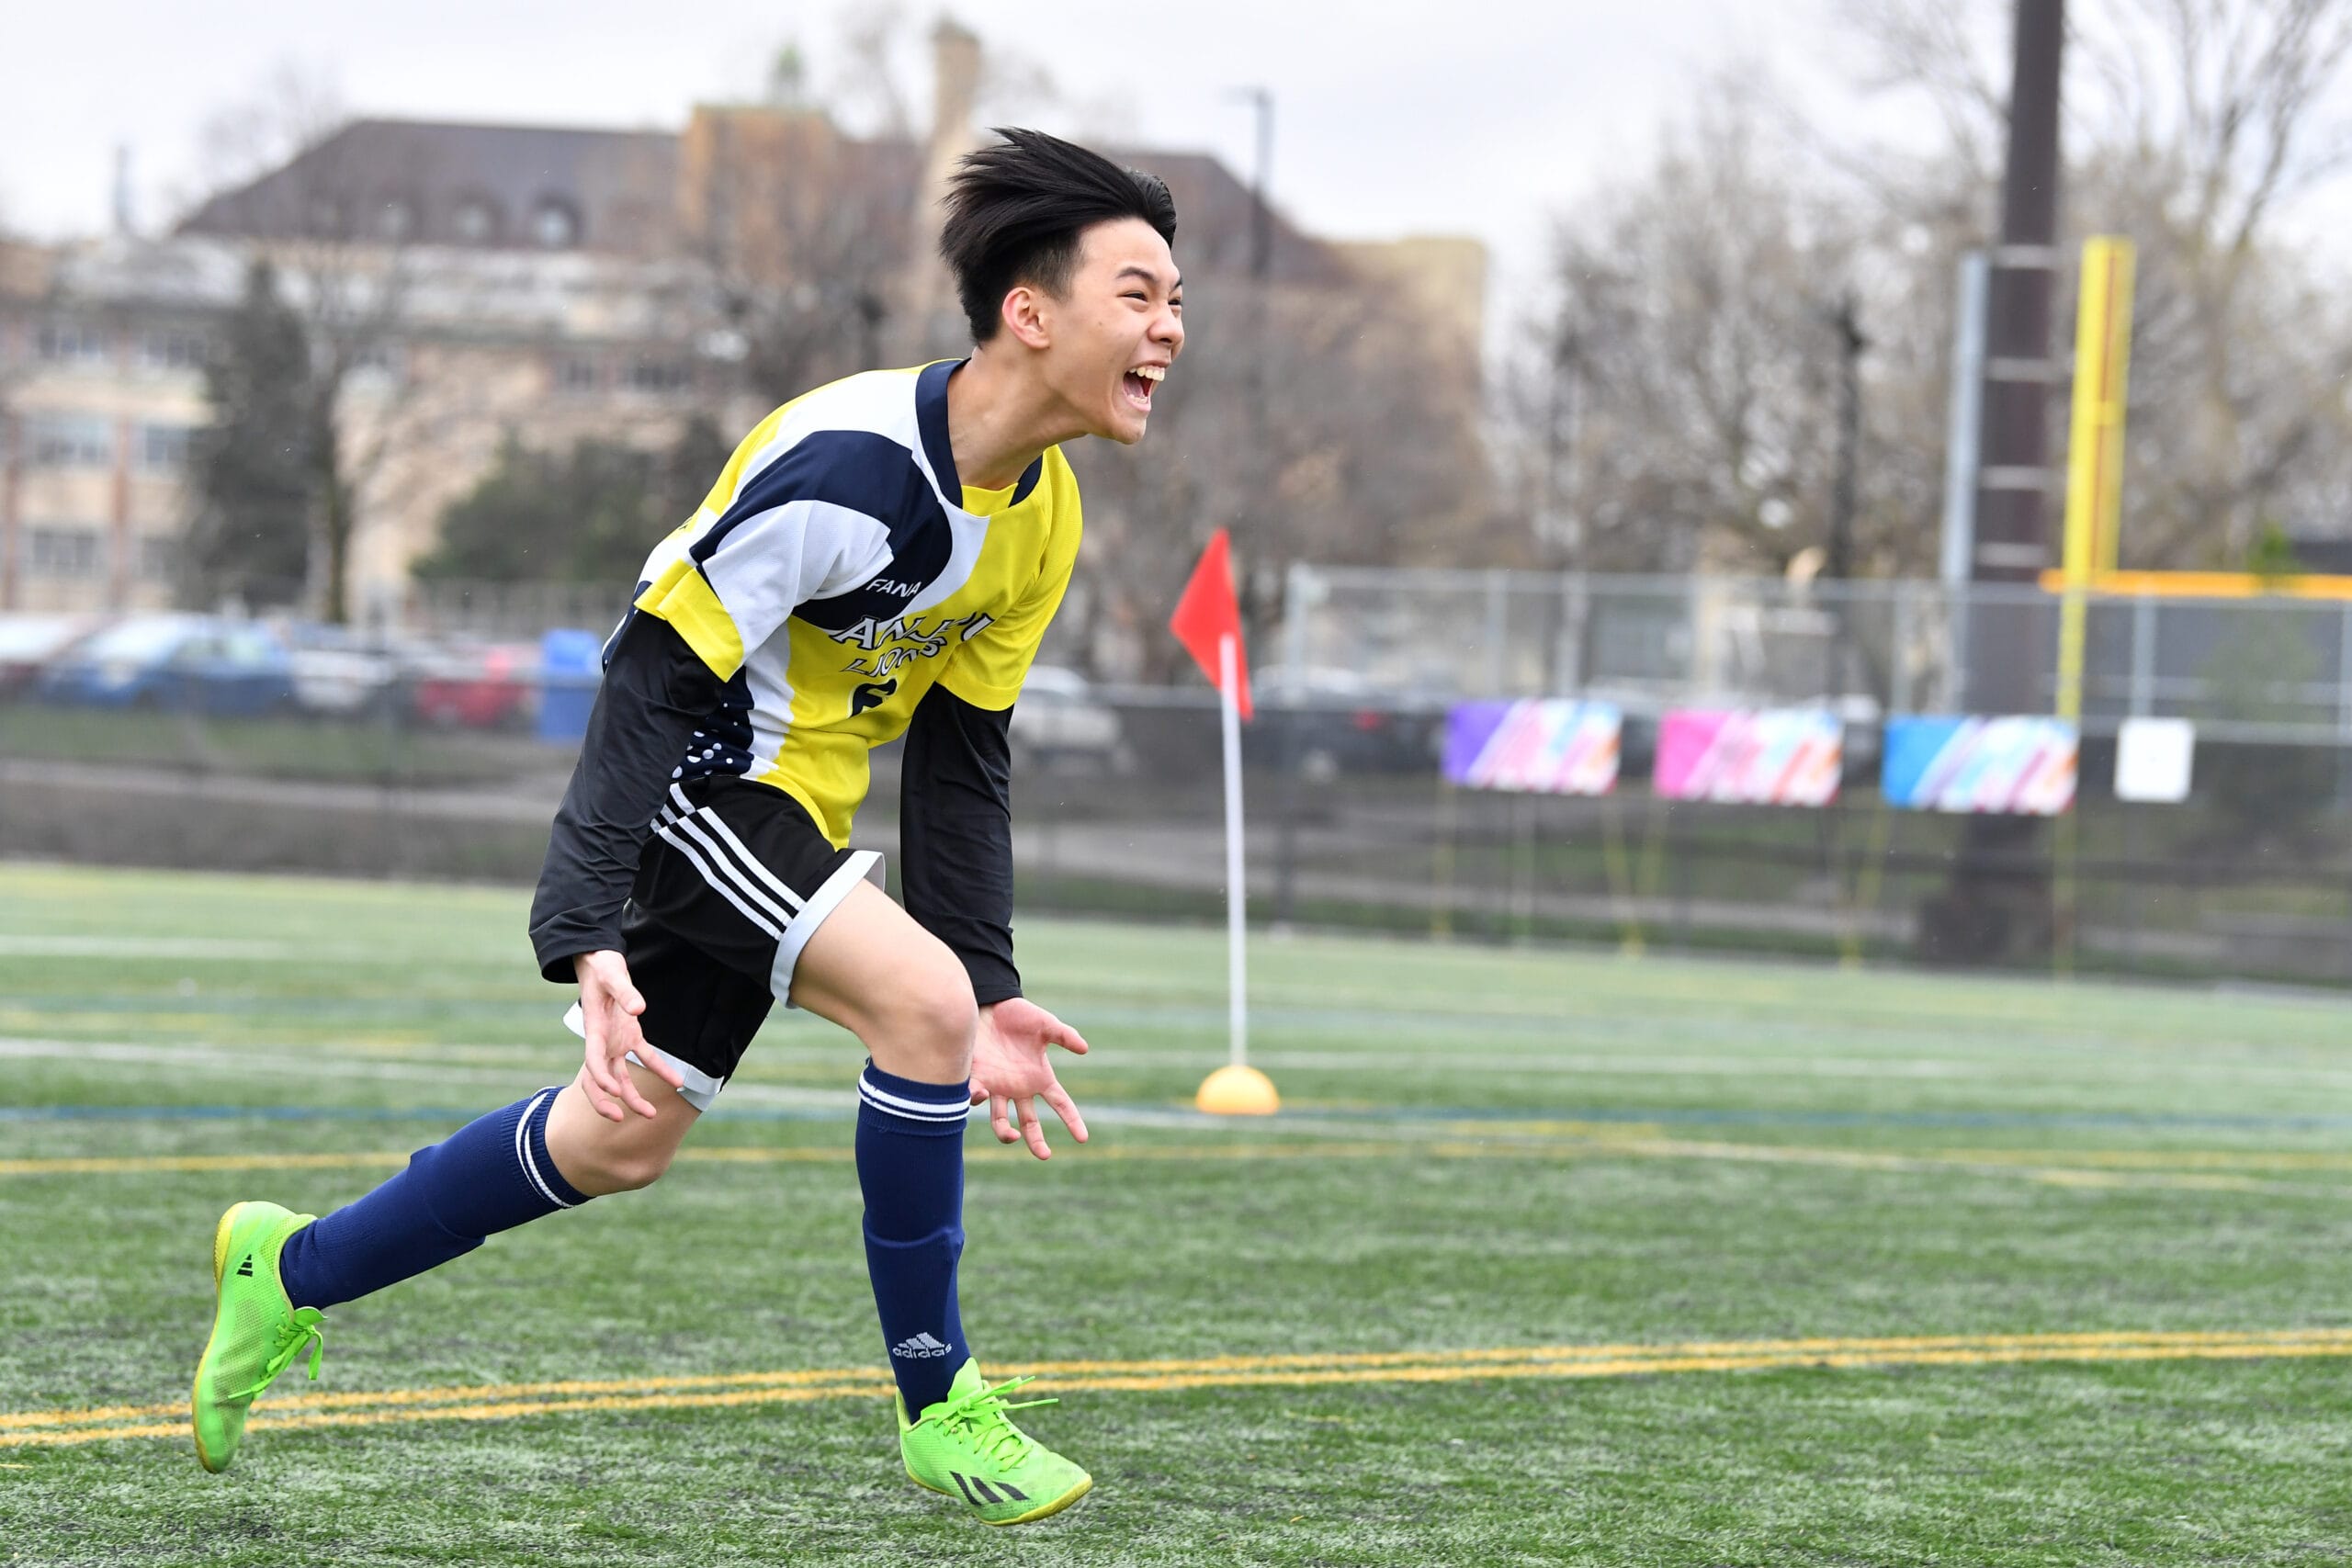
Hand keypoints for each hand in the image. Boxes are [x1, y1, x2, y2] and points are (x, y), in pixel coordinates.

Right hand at [572, 950, 683, 1120]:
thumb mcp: (613, 974)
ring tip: (651, 1114)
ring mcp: (615, 1041)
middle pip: (598, 1080)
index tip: (614, 1093)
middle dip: (605, 1102)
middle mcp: (602, 1042)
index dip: (601, 1080)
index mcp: (594, 1030)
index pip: (593, 1062)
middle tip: (618, 1119)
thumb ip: (625, 991)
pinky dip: (660, 1070)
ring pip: (620, 1077)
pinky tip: (677, 1082)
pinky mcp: (630, 1036)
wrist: (600, 961)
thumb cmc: (603, 967)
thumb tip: (639, 1009)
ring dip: (632, 1097)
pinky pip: (645, 1058)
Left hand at [969, 998, 1088, 1159]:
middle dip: (1036, 1141)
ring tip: (1012, 1136)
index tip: (1083, 1138)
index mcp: (1040, 1077)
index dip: (1072, 1121)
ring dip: (1006, 1133)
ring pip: (1001, 1120)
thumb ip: (1064, 1035)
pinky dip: (977, 1099)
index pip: (1061, 1104)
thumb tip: (1085, 1049)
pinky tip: (984, 1092)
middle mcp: (1019, 1088)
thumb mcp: (1046, 1024)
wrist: (989, 1006)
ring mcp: (998, 1086)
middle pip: (1030, 1123)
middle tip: (1044, 1155)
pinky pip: (975, 1098)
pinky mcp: (977, 1079)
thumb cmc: (1019, 1015)